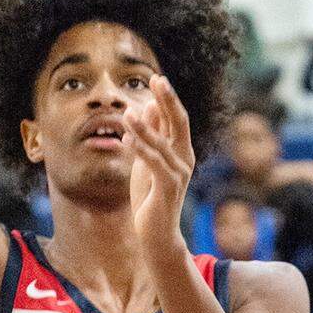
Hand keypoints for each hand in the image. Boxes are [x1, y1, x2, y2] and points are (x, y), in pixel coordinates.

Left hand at [122, 74, 194, 257]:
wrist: (156, 234)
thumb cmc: (150, 198)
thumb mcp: (147, 161)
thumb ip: (150, 136)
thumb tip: (148, 105)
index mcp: (181, 151)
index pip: (176, 118)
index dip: (167, 98)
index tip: (156, 78)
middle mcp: (185, 159)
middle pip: (178, 123)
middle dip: (167, 100)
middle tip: (157, 79)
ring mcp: (179, 174)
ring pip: (163, 143)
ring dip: (144, 127)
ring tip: (127, 112)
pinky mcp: (169, 188)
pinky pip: (155, 164)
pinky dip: (141, 150)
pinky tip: (127, 138)